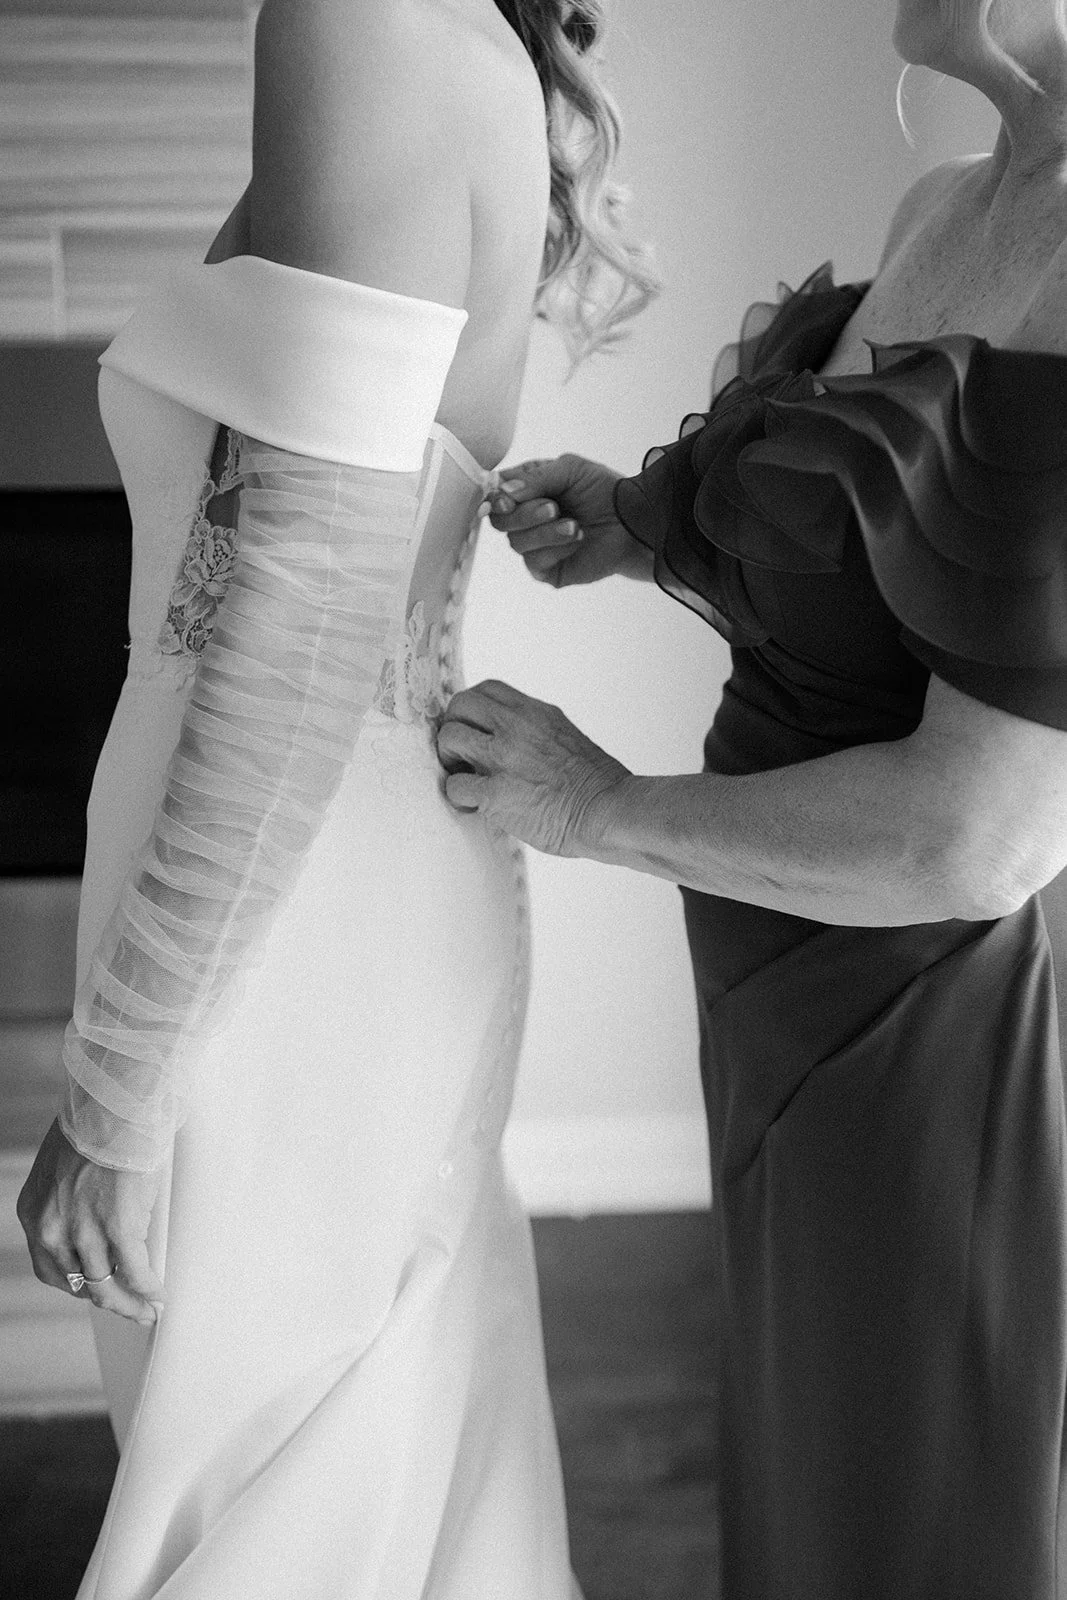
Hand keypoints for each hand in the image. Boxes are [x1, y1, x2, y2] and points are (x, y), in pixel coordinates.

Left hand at [17, 1118, 165, 1326]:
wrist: (114, 1103)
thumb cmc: (94, 1123)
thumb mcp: (62, 1168)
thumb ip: (69, 1200)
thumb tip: (94, 1218)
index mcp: (35, 1213)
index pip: (50, 1269)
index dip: (77, 1285)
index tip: (98, 1288)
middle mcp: (52, 1229)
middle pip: (79, 1285)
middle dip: (106, 1301)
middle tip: (128, 1308)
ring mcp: (85, 1231)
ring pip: (106, 1286)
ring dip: (130, 1303)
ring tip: (147, 1308)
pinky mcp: (119, 1227)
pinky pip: (136, 1270)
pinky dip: (149, 1287)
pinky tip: (159, 1292)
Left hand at [437, 679, 631, 856]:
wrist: (607, 811)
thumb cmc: (596, 785)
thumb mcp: (566, 737)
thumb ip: (535, 732)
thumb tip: (510, 739)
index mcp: (537, 713)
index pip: (487, 689)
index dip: (472, 710)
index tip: (474, 729)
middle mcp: (517, 727)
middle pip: (460, 705)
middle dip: (454, 727)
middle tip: (461, 753)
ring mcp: (504, 758)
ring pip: (449, 737)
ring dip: (449, 758)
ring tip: (464, 776)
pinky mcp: (495, 793)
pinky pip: (455, 786)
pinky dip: (458, 796)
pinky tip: (474, 805)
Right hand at [487, 454, 654, 587]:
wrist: (634, 521)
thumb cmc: (604, 491)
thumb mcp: (571, 469)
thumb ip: (536, 477)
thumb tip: (504, 492)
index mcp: (527, 489)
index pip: (496, 493)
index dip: (496, 497)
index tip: (508, 498)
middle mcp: (526, 517)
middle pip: (499, 520)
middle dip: (525, 514)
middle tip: (554, 508)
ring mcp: (535, 545)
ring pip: (516, 542)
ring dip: (546, 532)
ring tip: (575, 525)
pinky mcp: (547, 569)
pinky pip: (534, 561)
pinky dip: (555, 548)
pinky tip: (576, 540)